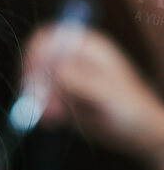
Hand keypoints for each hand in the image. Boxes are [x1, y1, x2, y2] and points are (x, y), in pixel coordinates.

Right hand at [24, 25, 163, 169]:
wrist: (138, 132)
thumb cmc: (133, 109)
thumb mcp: (109, 94)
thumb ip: (81, 80)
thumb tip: (54, 70)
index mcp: (88, 48)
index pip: (50, 37)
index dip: (36, 52)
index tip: (32, 75)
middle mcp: (73, 60)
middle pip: (36, 61)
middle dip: (35, 83)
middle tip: (41, 103)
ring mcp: (65, 79)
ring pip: (34, 83)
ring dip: (38, 101)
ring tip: (55, 117)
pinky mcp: (59, 98)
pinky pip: (38, 100)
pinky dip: (41, 111)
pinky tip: (54, 121)